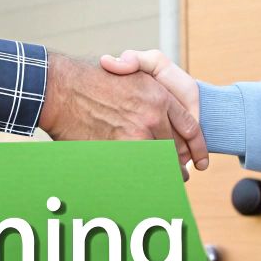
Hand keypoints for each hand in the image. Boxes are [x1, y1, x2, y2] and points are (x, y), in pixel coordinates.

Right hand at [38, 52, 206, 175]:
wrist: (61, 88)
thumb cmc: (89, 79)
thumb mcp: (130, 74)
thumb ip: (151, 95)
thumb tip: (161, 115)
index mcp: (158, 96)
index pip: (190, 127)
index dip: (198, 147)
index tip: (199, 161)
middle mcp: (152, 117)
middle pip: (177, 149)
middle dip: (181, 164)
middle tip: (183, 174)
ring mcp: (135, 136)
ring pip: (162, 163)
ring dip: (167, 176)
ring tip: (168, 184)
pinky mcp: (119, 151)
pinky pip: (142, 171)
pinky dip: (147, 180)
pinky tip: (147, 186)